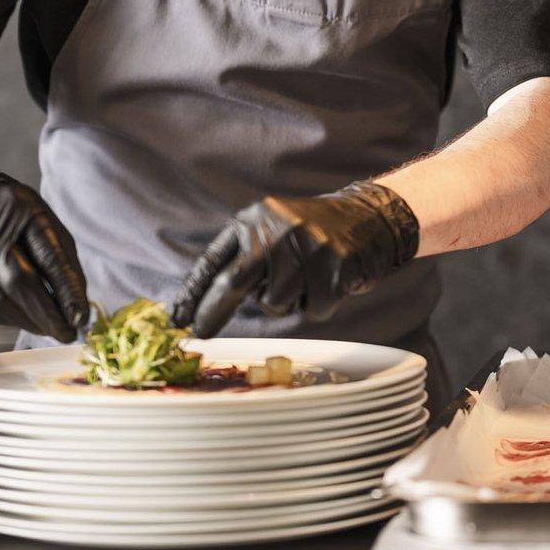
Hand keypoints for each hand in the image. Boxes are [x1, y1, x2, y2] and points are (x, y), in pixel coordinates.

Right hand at [0, 172, 89, 341]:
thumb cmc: (16, 215)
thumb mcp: (48, 224)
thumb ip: (63, 262)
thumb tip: (77, 306)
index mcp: (18, 211)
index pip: (46, 256)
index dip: (65, 290)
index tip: (81, 318)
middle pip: (17, 282)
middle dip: (46, 314)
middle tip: (67, 333)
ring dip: (29, 321)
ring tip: (50, 328)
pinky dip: (10, 317)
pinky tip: (26, 318)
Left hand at [171, 181, 419, 337]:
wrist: (369, 217)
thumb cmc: (311, 234)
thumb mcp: (271, 229)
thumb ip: (244, 258)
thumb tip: (207, 302)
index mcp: (256, 219)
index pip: (216, 261)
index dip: (195, 293)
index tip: (180, 319)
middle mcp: (279, 229)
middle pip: (236, 283)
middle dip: (216, 312)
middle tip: (203, 332)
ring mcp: (309, 247)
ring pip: (276, 304)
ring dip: (288, 302)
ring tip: (305, 280)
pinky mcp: (336, 266)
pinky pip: (313, 309)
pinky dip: (319, 305)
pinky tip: (328, 283)